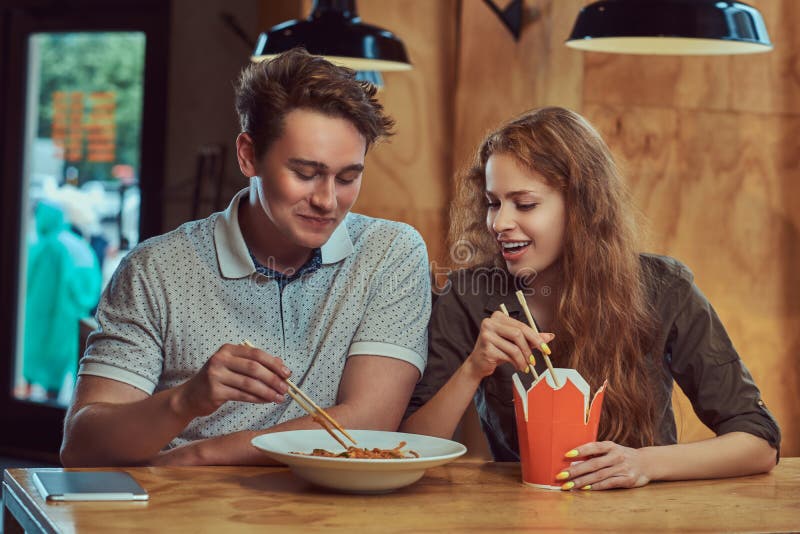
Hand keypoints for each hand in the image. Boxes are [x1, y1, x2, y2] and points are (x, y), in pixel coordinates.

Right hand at [174, 343, 291, 418]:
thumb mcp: (234, 366)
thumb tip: (281, 365)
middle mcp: (220, 359)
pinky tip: (266, 401)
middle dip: (273, 379)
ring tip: (279, 398)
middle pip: (254, 368)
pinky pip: (242, 395)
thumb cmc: (217, 380)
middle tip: (286, 388)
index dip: (274, 363)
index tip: (287, 373)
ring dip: (268, 392)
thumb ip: (255, 364)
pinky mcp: (214, 391)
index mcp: (228, 350)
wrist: (190, 396)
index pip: (256, 354)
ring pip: (250, 384)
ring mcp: (216, 375)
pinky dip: (257, 399)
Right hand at [464, 311, 553, 379]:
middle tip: (536, 359)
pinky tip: (518, 367)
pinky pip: (508, 356)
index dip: (536, 337)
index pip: (521, 325)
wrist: (479, 363)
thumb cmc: (497, 350)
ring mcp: (486, 334)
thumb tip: (549, 336)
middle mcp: (490, 322)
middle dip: (530, 348)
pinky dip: (517, 363)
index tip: (545, 348)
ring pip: (514, 346)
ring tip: (526, 366)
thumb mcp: (515, 343)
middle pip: (518, 333)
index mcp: (498, 317)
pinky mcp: (486, 347)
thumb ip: (531, 338)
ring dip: (524, 359)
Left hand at [557, 441, 650, 489]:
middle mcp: (616, 456)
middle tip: (561, 475)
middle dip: (575, 470)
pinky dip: (596, 486)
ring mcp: (622, 468)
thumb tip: (572, 458)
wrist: (647, 463)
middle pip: (593, 464)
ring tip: (569, 485)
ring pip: (598, 475)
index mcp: (610, 446)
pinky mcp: (627, 479)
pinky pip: (608, 484)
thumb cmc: (622, 455)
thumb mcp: (611, 449)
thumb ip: (596, 453)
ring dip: (582, 481)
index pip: (593, 447)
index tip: (566, 455)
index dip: (580, 450)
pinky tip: (585, 488)